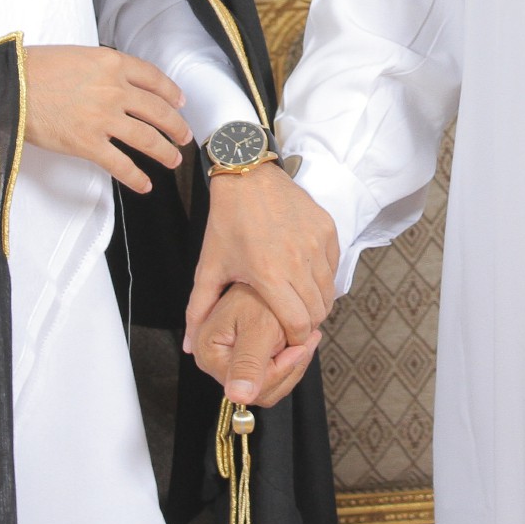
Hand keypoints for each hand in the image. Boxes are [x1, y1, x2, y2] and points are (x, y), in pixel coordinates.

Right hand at [21, 46, 190, 193]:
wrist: (9, 86)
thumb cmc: (36, 68)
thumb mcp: (78, 56)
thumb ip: (102, 69)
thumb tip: (116, 83)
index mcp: (112, 63)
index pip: (154, 78)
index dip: (171, 93)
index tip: (180, 102)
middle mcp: (114, 90)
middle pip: (158, 110)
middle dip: (176, 126)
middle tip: (184, 136)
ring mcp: (103, 118)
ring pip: (147, 138)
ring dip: (164, 151)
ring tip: (173, 160)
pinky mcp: (87, 143)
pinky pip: (121, 164)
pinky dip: (136, 177)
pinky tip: (145, 185)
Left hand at [186, 161, 339, 349]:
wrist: (247, 175)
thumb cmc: (226, 222)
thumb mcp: (209, 267)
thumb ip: (198, 310)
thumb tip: (190, 349)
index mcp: (269, 274)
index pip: (298, 325)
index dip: (294, 338)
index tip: (285, 338)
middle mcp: (298, 259)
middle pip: (318, 312)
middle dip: (307, 324)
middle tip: (292, 322)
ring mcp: (317, 242)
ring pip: (329, 291)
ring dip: (317, 302)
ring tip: (298, 300)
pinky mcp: (328, 228)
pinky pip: (333, 266)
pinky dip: (323, 278)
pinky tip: (304, 275)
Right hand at [190, 283, 319, 407]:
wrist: (263, 274)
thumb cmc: (256, 293)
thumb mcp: (257, 328)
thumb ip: (249, 363)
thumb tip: (239, 397)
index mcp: (208, 355)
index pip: (249, 386)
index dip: (280, 369)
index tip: (298, 348)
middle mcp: (215, 363)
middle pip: (260, 390)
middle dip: (289, 367)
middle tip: (307, 340)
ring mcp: (231, 364)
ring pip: (271, 385)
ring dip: (294, 363)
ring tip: (306, 338)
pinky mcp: (246, 361)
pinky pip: (273, 376)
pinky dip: (291, 360)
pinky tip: (300, 341)